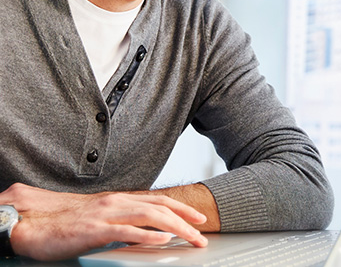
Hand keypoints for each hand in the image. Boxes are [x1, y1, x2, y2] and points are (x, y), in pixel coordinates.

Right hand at [0, 183, 207, 260]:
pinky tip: (162, 240)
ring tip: (192, 237)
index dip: (180, 207)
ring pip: (149, 215)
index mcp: (118, 199)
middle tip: (202, 231)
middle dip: (185, 219)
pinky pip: (126, 231)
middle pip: (159, 206)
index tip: (197, 217)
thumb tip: (142, 229)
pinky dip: (147, 235)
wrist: (37, 222)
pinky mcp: (95, 229)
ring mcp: (107, 214)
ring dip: (175, 227)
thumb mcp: (101, 218)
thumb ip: (122, 220)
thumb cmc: (67, 222)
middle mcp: (116, 202)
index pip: (156, 200)